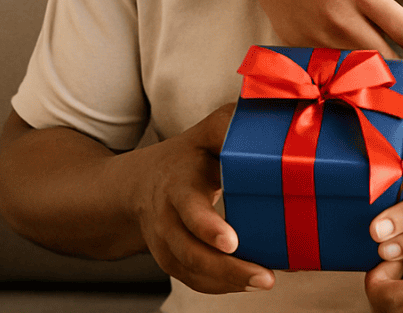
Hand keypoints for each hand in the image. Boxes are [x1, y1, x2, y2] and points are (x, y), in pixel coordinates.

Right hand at [123, 104, 273, 293]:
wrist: (138, 186)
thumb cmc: (184, 157)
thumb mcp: (202, 134)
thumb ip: (227, 125)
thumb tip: (264, 115)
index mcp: (176, 186)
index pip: (188, 209)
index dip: (207, 227)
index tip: (231, 241)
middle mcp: (166, 220)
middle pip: (190, 251)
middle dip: (226, 268)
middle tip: (264, 276)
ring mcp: (166, 245)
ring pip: (192, 271)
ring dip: (228, 282)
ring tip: (264, 280)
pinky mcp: (172, 261)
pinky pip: (194, 281)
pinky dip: (222, 286)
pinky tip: (250, 282)